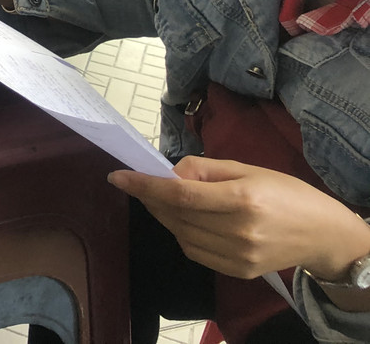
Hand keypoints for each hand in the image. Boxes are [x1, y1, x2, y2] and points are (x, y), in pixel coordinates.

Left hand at [111, 157, 369, 282]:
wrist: (323, 234)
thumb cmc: (286, 193)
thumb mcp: (248, 169)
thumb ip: (205, 169)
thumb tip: (169, 172)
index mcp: (242, 199)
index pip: (179, 195)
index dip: (144, 186)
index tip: (118, 177)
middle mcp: (239, 231)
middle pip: (176, 216)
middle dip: (149, 198)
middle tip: (136, 183)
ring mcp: (239, 256)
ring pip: (181, 236)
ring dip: (162, 216)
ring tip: (159, 199)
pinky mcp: (239, 271)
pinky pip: (195, 252)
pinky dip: (181, 235)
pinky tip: (183, 221)